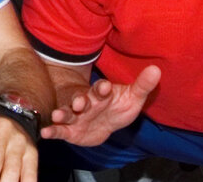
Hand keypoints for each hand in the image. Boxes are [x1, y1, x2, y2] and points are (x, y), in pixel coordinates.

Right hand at [41, 68, 160, 146]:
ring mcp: (76, 116)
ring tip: (57, 115)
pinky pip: (59, 130)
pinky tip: (45, 133)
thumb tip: (157, 69)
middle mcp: (86, 103)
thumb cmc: (115, 105)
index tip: (105, 87)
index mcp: (101, 94)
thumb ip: (142, 85)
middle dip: (79, 101)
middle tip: (79, 103)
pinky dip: (51, 130)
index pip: (101, 89)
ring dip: (62, 114)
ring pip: (67, 113)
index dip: (102, 88)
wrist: (103, 119)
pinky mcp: (69, 130)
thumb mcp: (131, 97)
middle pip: (81, 100)